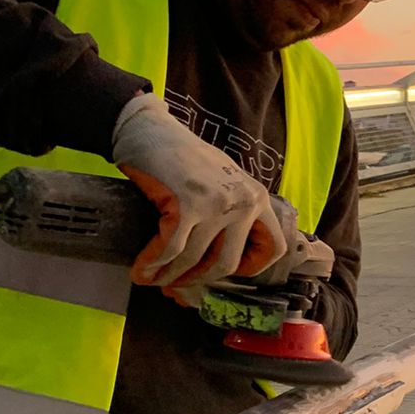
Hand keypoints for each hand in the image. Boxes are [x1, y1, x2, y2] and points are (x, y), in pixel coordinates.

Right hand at [111, 94, 281, 293]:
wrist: (149, 129)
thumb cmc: (183, 156)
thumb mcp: (224, 181)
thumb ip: (232, 211)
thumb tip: (217, 258)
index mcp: (258, 198)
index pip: (272, 247)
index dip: (251, 267)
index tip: (226, 272)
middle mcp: (245, 203)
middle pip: (227, 263)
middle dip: (199, 279)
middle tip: (178, 284)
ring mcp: (217, 205)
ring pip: (195, 260)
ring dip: (170, 276)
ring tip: (153, 279)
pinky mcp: (186, 206)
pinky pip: (170, 250)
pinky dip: (153, 265)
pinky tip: (142, 270)